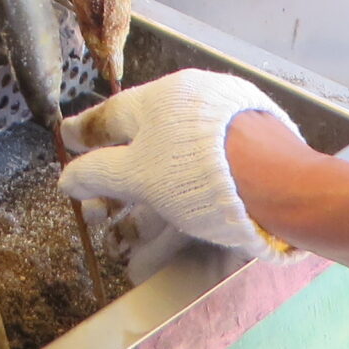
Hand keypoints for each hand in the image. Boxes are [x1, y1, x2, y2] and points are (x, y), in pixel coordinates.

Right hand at [61, 70, 294, 278]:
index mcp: (162, 99)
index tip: (67, 139)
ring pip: (171, 176)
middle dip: (115, 186)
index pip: (112, 115)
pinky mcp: (246, 165)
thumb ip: (97, 174)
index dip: (85, 132)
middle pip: (142, 149)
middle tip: (96, 214)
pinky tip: (161, 249)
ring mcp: (222, 137)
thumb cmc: (198, 171)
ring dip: (142, 212)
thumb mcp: (136, 174)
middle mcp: (191, 111)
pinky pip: (198, 189)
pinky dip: (174, 215)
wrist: (281, 185)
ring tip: (122, 246)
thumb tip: (67, 177)